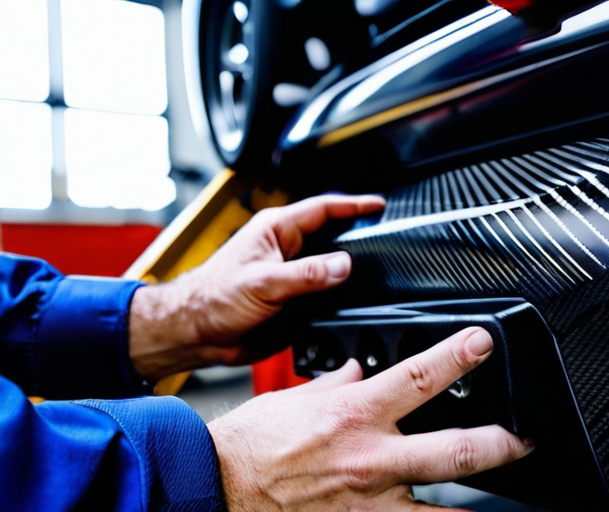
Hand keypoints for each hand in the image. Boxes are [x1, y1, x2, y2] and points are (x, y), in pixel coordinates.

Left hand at [128, 194, 384, 382]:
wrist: (195, 333)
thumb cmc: (211, 298)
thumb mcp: (263, 282)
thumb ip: (306, 274)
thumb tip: (343, 265)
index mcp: (276, 230)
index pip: (323, 209)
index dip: (354, 205)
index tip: (379, 204)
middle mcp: (285, 248)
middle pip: (332, 236)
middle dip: (357, 237)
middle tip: (385, 239)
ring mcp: (289, 274)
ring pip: (329, 267)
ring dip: (347, 273)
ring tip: (376, 272)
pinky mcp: (291, 299)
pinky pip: (322, 294)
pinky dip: (337, 298)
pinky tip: (350, 302)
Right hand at [207, 327, 533, 511]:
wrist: (215, 487)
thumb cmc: (250, 443)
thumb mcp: (294, 397)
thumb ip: (336, 382)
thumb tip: (361, 368)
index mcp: (355, 414)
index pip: (420, 376)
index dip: (458, 354)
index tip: (483, 343)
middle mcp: (371, 458)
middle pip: (457, 449)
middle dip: (502, 443)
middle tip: (525, 438)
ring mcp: (369, 503)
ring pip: (444, 510)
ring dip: (476, 507)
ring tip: (503, 498)